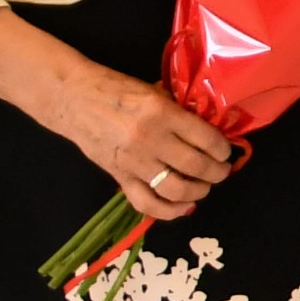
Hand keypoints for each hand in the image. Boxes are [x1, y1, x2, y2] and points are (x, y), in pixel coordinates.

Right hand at [60, 64, 238, 219]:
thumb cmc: (116, 90)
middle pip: (196, 166)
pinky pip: (146, 203)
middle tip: (222, 170)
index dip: (223, 149)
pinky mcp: (119, 177)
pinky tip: (184, 207)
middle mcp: (150, 140)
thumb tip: (210, 129)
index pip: (207, 139)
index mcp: (162, 113)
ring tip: (205, 186)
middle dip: (217, 172)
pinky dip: (169, 211)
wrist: (73, 100)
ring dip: (199, 191)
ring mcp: (134, 162)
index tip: (226, 151)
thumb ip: (180, 111)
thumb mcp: (155, 91)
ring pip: (176, 189)